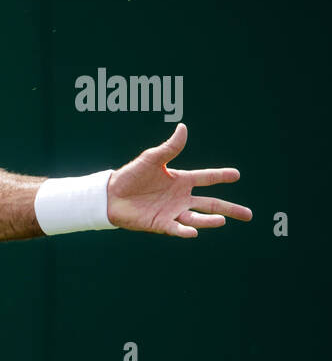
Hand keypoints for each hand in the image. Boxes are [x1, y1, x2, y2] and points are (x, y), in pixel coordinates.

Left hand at [107, 123, 252, 236]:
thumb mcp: (151, 159)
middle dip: (229, 209)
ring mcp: (172, 212)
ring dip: (209, 220)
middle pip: (210, 204)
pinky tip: (194, 232)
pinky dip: (184, 231)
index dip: (221, 176)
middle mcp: (181, 198)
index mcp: (181, 180)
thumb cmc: (131, 175)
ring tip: (222, 220)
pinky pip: (175, 229)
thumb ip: (169, 148)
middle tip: (248, 215)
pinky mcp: (160, 224)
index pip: (206, 178)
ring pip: (196, 218)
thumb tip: (183, 128)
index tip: (237, 175)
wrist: (110, 195)